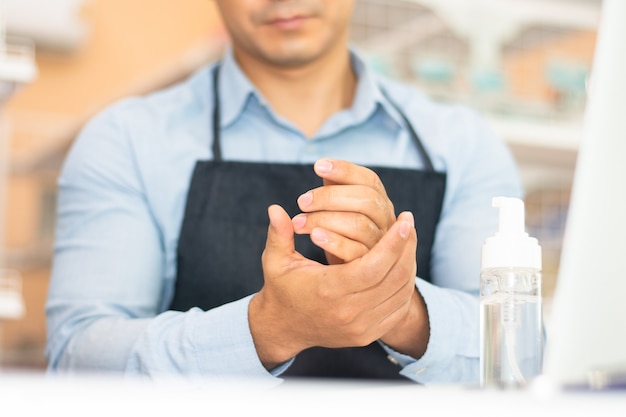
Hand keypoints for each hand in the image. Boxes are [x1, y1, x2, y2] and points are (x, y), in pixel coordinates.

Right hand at [248, 204, 417, 369]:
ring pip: (400, 293)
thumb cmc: (282, 288)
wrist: (284, 327)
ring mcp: (360, 327)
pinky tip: (403, 263)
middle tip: (409, 224)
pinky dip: (405, 285)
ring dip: (409, 264)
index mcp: (328, 291)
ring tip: (408, 240)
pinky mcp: (367, 334)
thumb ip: (279, 234)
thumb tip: (275, 208)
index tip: (404, 220)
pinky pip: (397, 309)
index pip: (373, 267)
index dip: (393, 243)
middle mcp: (348, 312)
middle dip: (406, 248)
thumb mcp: (275, 261)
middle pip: (394, 278)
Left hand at [292, 159, 395, 263]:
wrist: (338, 281)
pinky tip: (313, 237)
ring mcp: (379, 246)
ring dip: (325, 219)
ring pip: (360, 224)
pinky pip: (355, 251)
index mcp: (378, 204)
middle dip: (331, 196)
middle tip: (301, 201)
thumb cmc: (335, 239)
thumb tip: (321, 168)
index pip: (369, 180)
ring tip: (298, 223)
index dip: (345, 170)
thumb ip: (330, 191)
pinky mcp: (368, 268)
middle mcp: (385, 222)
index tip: (317, 166)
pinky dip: (333, 241)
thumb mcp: (333, 211)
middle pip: (367, 200)